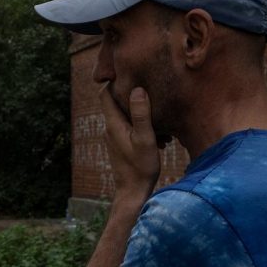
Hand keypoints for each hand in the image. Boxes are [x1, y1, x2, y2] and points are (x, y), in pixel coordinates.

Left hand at [99, 84, 160, 204]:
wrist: (133, 192)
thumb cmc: (140, 167)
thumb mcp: (145, 139)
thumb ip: (141, 114)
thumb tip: (137, 89)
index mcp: (113, 123)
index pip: (105, 94)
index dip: (115, 81)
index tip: (131, 74)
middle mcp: (110, 128)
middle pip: (116, 102)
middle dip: (133, 95)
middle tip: (152, 90)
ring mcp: (115, 137)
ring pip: (126, 116)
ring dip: (142, 114)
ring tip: (161, 118)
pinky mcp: (121, 144)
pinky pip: (131, 128)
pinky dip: (143, 127)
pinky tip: (161, 137)